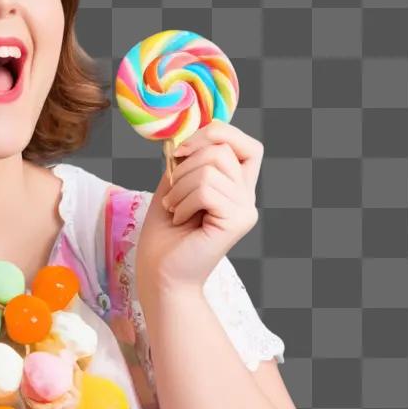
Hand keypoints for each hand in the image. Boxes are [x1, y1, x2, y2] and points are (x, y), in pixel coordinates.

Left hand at [136, 122, 263, 293]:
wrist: (160, 274)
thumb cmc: (164, 235)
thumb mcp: (173, 186)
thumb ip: (187, 160)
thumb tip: (187, 135)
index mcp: (235, 186)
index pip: (246, 145)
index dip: (216, 135)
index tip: (181, 152)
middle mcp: (247, 197)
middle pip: (221, 150)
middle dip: (184, 166)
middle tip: (172, 195)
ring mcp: (246, 210)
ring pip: (210, 169)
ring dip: (179, 188)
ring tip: (175, 210)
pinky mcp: (238, 222)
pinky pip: (206, 190)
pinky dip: (183, 202)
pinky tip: (180, 219)